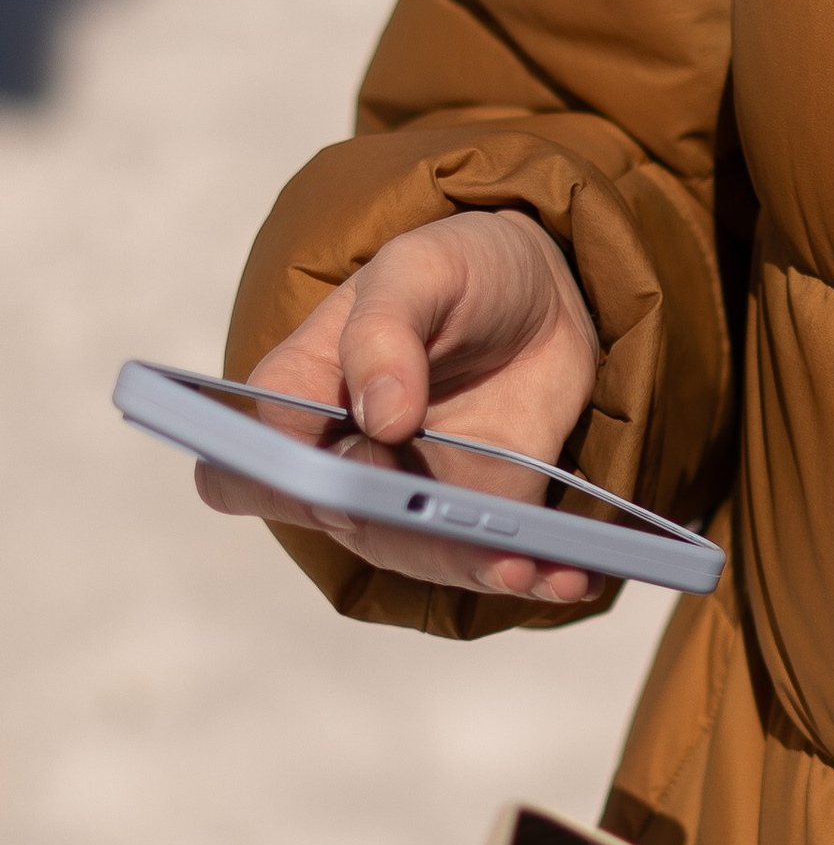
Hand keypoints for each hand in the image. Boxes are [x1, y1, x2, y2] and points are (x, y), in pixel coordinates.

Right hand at [196, 210, 603, 600]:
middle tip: (455, 525)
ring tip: (532, 568)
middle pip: (347, 526)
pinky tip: (570, 575)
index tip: (343, 489)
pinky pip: (494, 557)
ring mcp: (413, 489)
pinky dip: (533, 574)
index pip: (251, 469)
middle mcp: (346, 456)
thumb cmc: (456, 269)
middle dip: (402, 537)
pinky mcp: (481, 505)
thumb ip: (383, 331)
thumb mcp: (418, 268)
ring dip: (474, 569)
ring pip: (422, 554)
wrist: (543, 288)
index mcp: (301, 396)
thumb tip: (379, 418)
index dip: (287, 489)